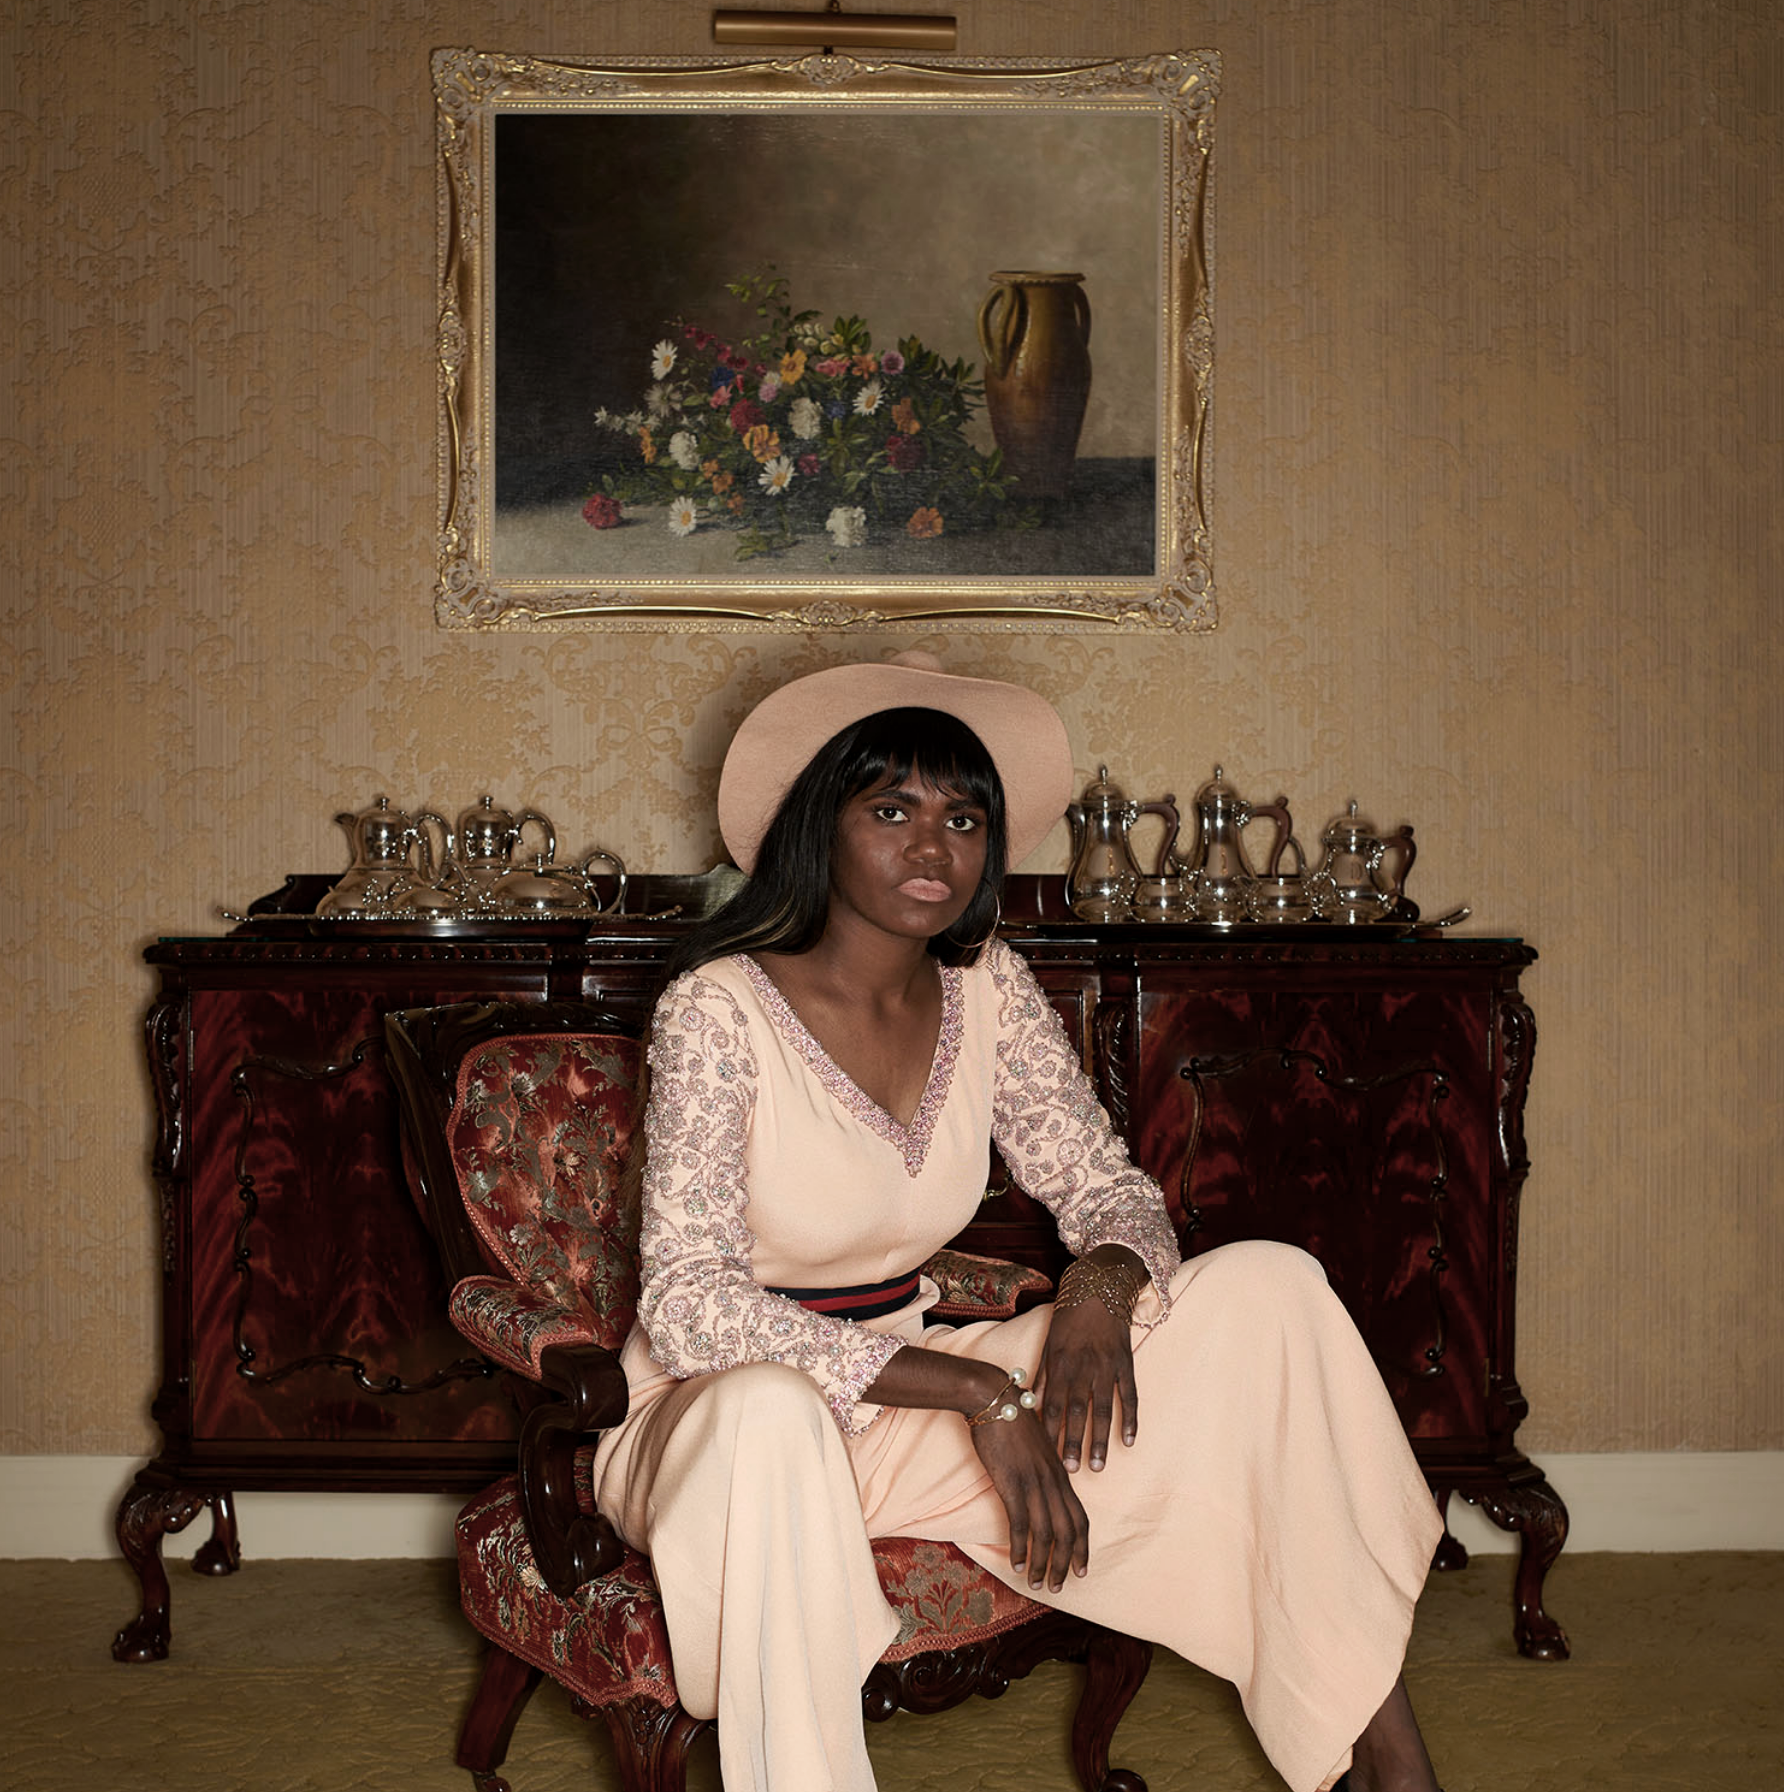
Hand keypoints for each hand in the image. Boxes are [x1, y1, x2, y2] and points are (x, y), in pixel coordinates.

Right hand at [968, 1404, 1090, 1590]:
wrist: (993, 1398)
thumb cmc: (1011, 1418)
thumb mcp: (1035, 1445)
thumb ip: (1042, 1468)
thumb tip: (1043, 1486)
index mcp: (1060, 1472)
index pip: (1080, 1517)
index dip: (1083, 1547)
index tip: (1082, 1569)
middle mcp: (1052, 1481)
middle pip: (1069, 1532)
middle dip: (1066, 1564)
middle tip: (1059, 1587)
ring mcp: (1033, 1483)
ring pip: (1047, 1534)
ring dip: (1044, 1564)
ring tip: (1037, 1583)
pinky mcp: (1012, 1483)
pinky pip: (1020, 1525)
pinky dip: (1020, 1548)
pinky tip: (1016, 1564)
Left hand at [1036, 1251, 1141, 1473]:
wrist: (1099, 1286)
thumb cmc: (1069, 1317)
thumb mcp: (1049, 1343)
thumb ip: (1042, 1376)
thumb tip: (1032, 1407)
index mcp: (1060, 1363)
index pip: (1051, 1404)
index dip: (1048, 1432)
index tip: (1045, 1457)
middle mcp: (1082, 1367)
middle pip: (1076, 1412)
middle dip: (1072, 1443)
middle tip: (1070, 1471)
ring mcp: (1106, 1366)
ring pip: (1103, 1409)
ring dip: (1100, 1439)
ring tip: (1098, 1467)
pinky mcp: (1126, 1362)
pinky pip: (1130, 1395)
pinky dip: (1130, 1419)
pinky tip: (1129, 1442)